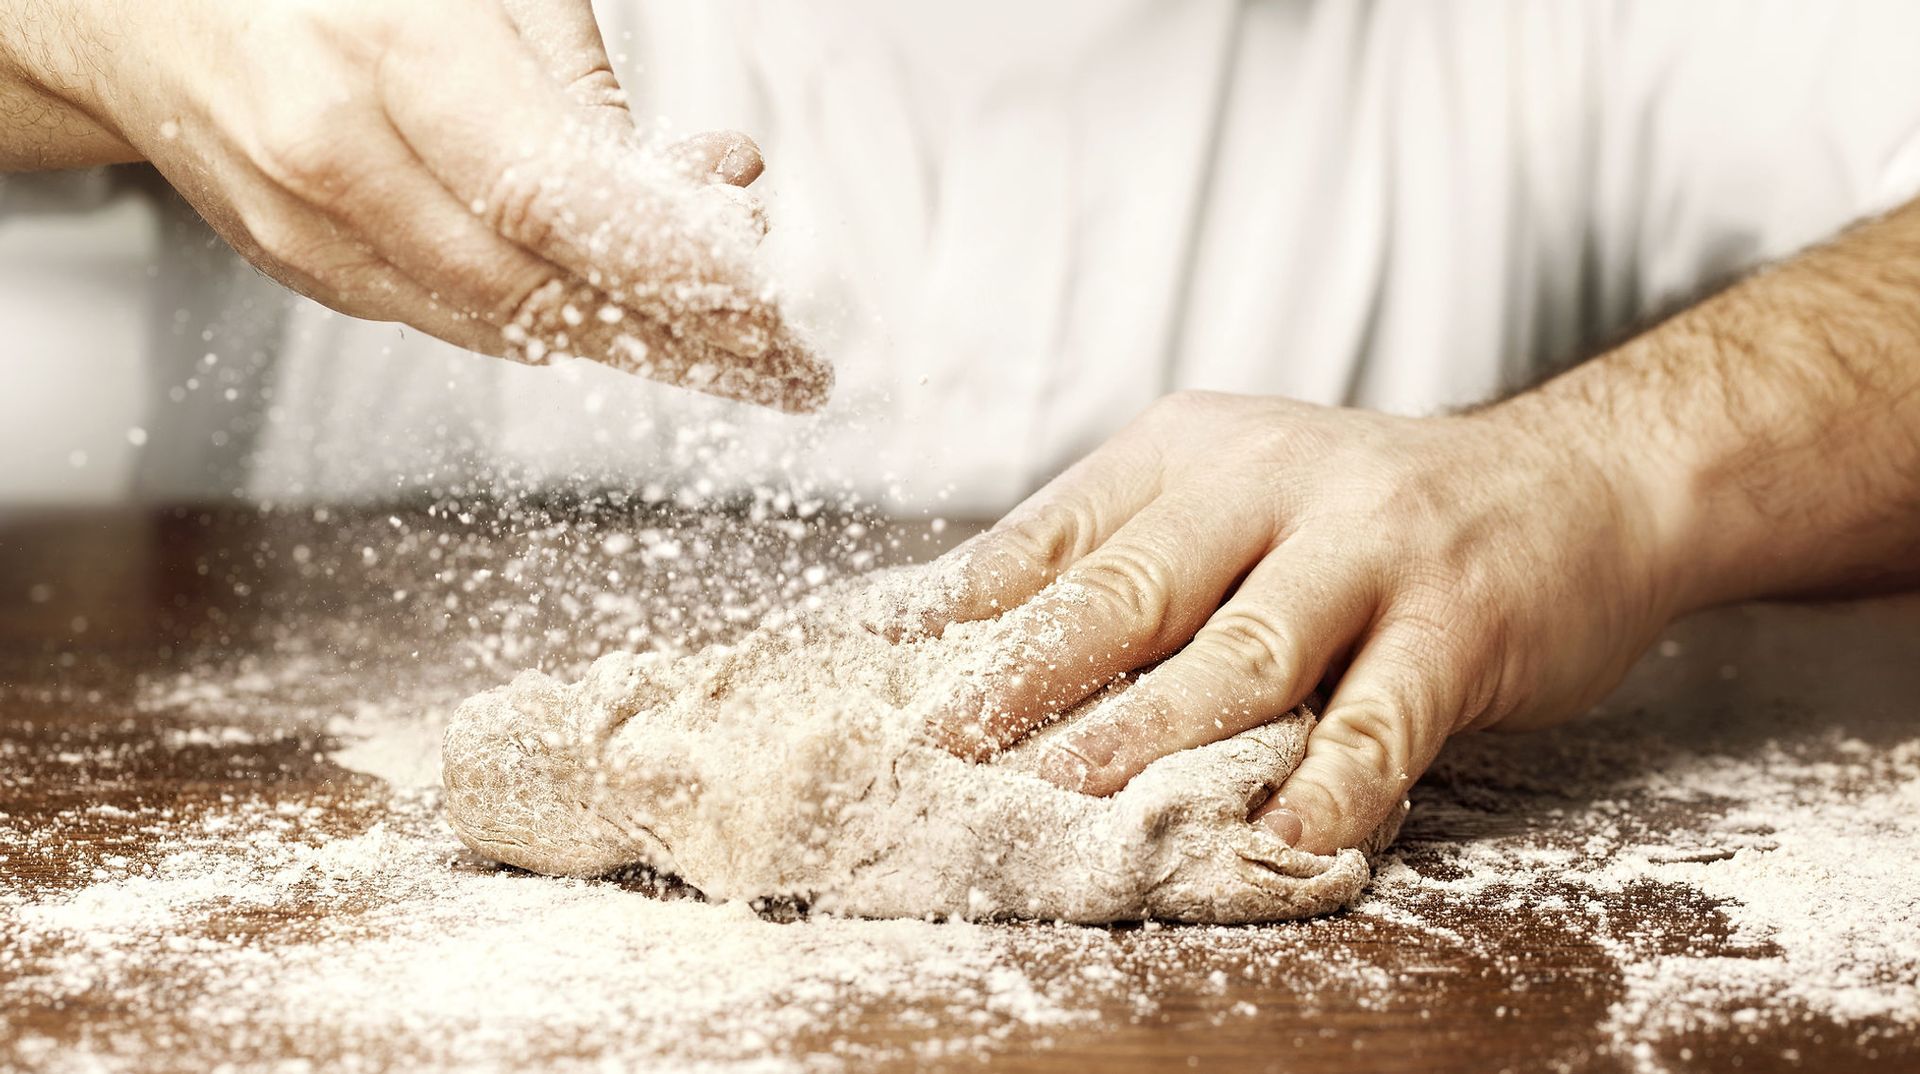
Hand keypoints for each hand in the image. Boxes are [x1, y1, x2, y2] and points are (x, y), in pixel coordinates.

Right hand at [2, 0, 827, 410]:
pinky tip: (611, 318)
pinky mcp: (300, 266)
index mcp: (396, 55)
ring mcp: (305, 225)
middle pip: (542, 292)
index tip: (769, 319)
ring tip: (727, 354)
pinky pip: (447, 320)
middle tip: (782, 369)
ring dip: (626, 344)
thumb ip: (585, 91)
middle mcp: (338, 154)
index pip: (567, 207)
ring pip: (501, 323)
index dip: (679, 276)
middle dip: (680, 338)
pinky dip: (542, 325)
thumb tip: (710, 192)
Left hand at [912, 391, 1681, 853]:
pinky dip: (1328, 787)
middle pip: (1123, 592)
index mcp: (1189, 451)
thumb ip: (1126, 556)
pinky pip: (1380, 719)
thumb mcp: (1236, 491)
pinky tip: (1281, 844)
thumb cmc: (1370, 514)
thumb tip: (968, 650)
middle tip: (931, 759)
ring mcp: (1369, 548)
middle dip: (1017, 684)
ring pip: (1236, 655)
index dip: (954, 621)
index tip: (870, 690)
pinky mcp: (1458, 623)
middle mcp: (1269, 482)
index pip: (1048, 540)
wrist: (1578, 480)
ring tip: (1058, 804)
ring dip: (1141, 739)